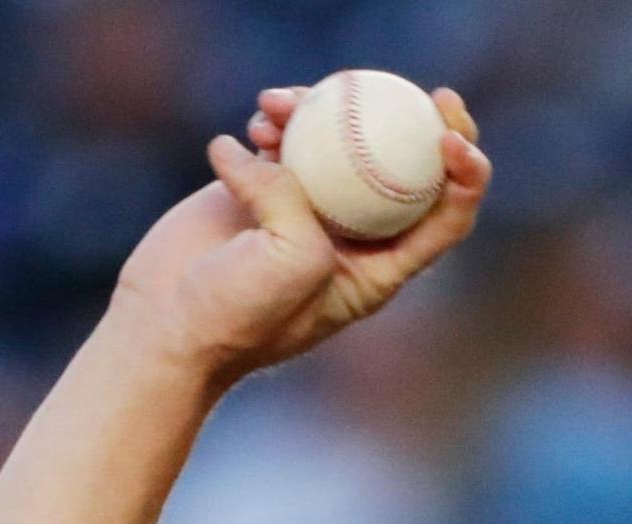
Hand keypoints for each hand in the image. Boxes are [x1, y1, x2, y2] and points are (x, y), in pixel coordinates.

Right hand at [109, 84, 488, 390]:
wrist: (165, 326)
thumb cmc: (238, 315)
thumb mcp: (293, 263)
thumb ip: (300, 203)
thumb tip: (271, 150)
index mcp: (381, 268)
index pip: (445, 216)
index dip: (466, 174)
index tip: (451, 137)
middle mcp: (352, 235)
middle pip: (404, 166)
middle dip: (416, 120)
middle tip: (418, 89)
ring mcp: (308, 208)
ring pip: (338, 141)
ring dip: (322, 109)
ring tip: (278, 105)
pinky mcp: (262, 187)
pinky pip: (284, 137)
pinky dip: (274, 121)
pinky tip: (255, 123)